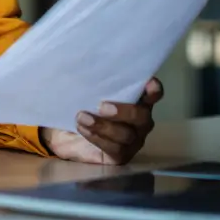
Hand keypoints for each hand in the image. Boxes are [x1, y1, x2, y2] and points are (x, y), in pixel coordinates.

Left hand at [42, 77, 162, 164]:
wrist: (65, 135)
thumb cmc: (82, 107)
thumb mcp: (86, 92)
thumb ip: (95, 82)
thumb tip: (86, 63)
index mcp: (136, 99)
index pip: (153, 93)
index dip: (154, 89)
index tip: (148, 83)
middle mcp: (140, 120)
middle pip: (142, 116)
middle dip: (124, 111)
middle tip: (101, 106)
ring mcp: (133, 139)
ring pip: (127, 135)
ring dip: (103, 126)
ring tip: (83, 118)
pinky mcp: (121, 156)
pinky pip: (115, 149)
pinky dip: (97, 137)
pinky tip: (83, 129)